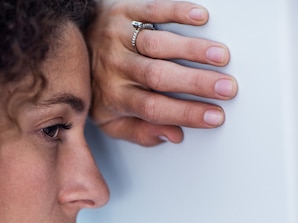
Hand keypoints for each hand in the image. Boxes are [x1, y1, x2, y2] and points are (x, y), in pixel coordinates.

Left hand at [87, 0, 237, 145]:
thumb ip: (139, 132)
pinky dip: (176, 12)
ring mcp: (118, 38)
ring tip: (220, 57)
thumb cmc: (96, 85)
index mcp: (113, 96)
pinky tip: (199, 18)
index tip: (215, 117)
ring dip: (191, 50)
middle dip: (195, 84)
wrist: (71, 46)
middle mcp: (115, 67)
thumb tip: (173, 136)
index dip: (184, 114)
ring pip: (157, 44)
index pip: (152, 109)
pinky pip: (151, 10)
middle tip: (226, 88)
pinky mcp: (123, 11)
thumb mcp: (109, 120)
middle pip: (158, 77)